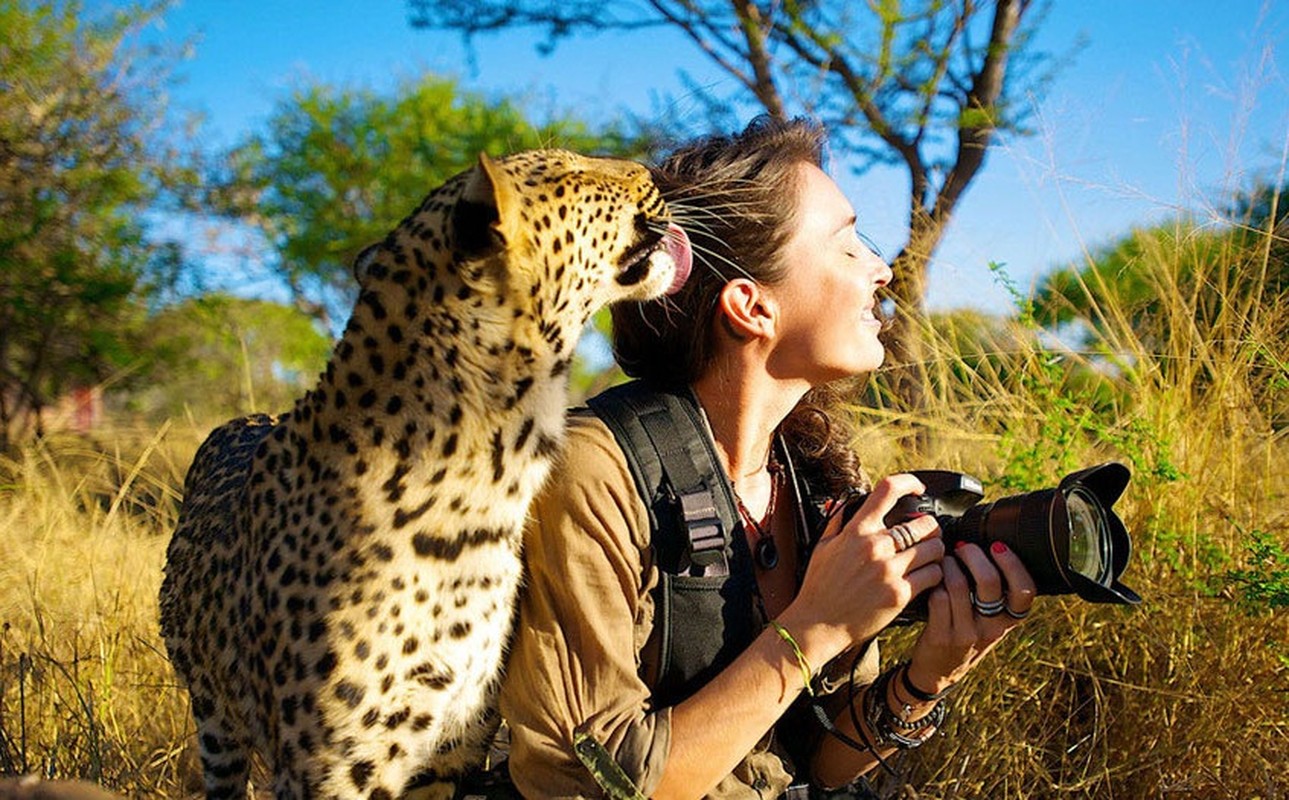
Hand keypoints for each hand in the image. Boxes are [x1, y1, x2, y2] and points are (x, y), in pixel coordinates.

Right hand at [787, 475, 945, 658]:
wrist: (818, 624)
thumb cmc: (820, 587)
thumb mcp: (823, 547)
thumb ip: (838, 521)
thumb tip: (846, 502)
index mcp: (857, 531)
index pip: (888, 490)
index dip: (909, 483)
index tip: (917, 489)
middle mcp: (875, 547)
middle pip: (924, 523)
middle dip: (930, 528)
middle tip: (928, 536)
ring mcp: (889, 570)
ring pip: (935, 549)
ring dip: (936, 552)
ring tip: (929, 557)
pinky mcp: (900, 594)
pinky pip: (933, 575)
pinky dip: (935, 575)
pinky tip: (927, 578)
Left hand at [905, 540, 1037, 694]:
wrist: (939, 670)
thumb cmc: (967, 632)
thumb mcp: (991, 620)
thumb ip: (996, 594)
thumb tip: (990, 546)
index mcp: (1009, 620)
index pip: (1024, 591)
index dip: (1013, 564)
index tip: (998, 546)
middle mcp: (992, 628)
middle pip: (988, 582)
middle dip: (973, 555)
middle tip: (963, 547)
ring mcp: (966, 633)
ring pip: (958, 584)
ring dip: (948, 565)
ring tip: (945, 560)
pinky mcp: (942, 636)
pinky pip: (938, 597)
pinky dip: (934, 582)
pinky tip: (933, 580)